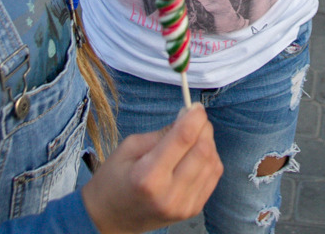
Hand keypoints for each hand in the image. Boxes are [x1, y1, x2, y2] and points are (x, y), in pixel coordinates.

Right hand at [81, 104, 222, 233]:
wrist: (110, 218)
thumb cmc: (114, 180)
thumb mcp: (129, 148)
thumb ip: (161, 134)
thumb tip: (188, 118)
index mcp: (148, 177)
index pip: (183, 139)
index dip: (194, 117)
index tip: (196, 106)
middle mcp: (169, 194)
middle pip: (203, 150)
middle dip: (203, 128)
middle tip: (194, 119)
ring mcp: (183, 206)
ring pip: (212, 162)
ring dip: (207, 143)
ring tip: (192, 138)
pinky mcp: (193, 210)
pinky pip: (213, 176)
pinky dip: (209, 159)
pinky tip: (195, 155)